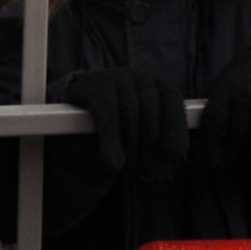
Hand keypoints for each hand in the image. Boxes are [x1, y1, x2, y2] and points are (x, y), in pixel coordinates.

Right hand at [62, 67, 188, 175]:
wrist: (73, 130)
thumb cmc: (116, 139)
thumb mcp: (143, 141)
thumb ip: (160, 145)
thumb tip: (177, 156)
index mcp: (158, 85)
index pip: (172, 102)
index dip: (176, 131)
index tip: (176, 157)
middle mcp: (138, 76)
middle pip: (150, 110)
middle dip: (150, 145)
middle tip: (146, 174)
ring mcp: (113, 76)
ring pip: (129, 110)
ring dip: (131, 144)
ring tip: (128, 170)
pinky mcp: (90, 85)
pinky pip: (106, 112)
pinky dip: (111, 139)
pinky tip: (115, 163)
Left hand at [197, 43, 250, 170]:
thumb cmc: (242, 83)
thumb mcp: (223, 88)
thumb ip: (214, 114)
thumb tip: (202, 151)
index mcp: (225, 89)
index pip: (213, 121)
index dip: (207, 147)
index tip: (204, 165)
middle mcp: (247, 94)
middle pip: (235, 136)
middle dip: (229, 158)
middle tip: (225, 170)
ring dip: (249, 160)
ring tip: (244, 168)